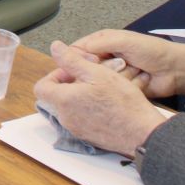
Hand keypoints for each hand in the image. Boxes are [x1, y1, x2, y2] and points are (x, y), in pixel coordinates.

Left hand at [33, 42, 171, 157]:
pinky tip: (105, 103)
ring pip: (69, 107)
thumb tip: (55, 47)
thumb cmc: (122, 102)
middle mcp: (66, 118)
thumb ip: (71, 59)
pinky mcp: (88, 137)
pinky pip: (80, 119)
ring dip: (79, 95)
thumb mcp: (97, 72)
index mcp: (64, 101)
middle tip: (89, 77)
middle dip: (69, 84)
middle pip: (55, 97)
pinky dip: (87, 109)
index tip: (71, 71)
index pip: (41, 87)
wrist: (142, 133)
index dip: (54, 75)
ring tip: (99, 88)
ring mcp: (76, 129)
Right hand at [67, 29, 184, 101]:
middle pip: (85, 68)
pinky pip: (110, 92)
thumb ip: (98, 44)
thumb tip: (71, 50)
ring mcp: (113, 75)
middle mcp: (105, 58)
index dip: (72, 59)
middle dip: (95, 70)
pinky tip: (130, 84)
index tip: (70, 69)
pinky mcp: (120, 89)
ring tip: (129, 72)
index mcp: (102, 42)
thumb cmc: (151, 51)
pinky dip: (119, 88)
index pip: (77, 50)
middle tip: (107, 71)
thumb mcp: (124, 41)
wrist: (176, 70)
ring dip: (112, 79)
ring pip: (98, 81)